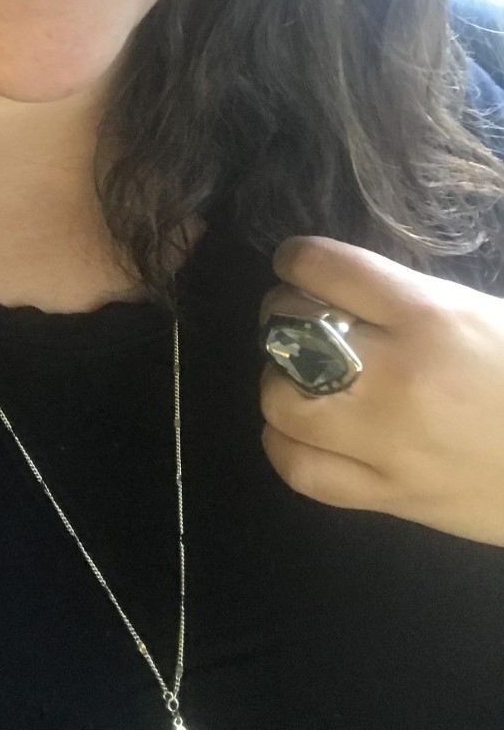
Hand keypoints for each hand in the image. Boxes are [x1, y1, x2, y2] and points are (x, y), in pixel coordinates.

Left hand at [260, 235, 503, 545]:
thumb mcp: (478, 312)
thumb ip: (405, 299)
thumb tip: (335, 291)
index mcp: (428, 315)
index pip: (323, 269)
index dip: (296, 261)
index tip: (296, 267)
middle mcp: (397, 375)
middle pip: (289, 332)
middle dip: (282, 319)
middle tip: (298, 323)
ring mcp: (388, 442)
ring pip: (279, 402)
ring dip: (279, 382)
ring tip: (301, 379)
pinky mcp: (390, 496)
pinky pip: (301, 470)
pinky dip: (285, 443)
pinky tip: (301, 430)